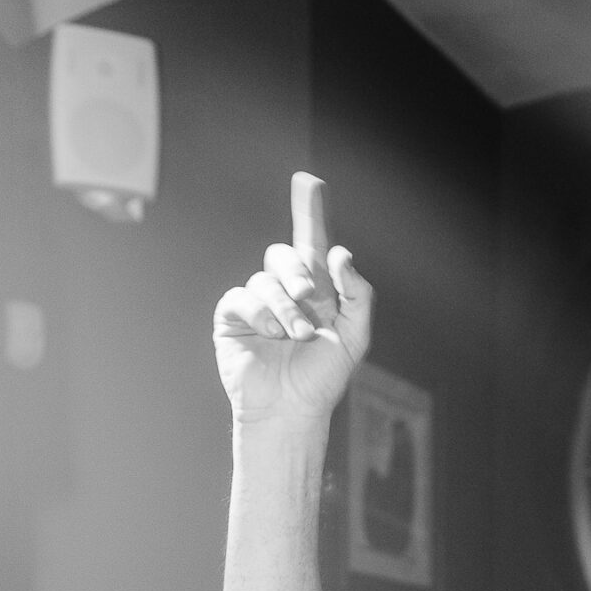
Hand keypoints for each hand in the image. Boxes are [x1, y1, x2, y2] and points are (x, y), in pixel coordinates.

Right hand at [214, 173, 372, 424]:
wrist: (291, 409)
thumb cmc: (323, 378)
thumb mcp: (354, 336)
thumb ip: (357, 294)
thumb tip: (339, 253)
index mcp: (317, 290)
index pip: (313, 242)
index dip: (310, 210)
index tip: (309, 181)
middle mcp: (286, 290)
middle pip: (285, 253)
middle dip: (298, 271)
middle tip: (309, 295)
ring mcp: (258, 302)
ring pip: (266, 279)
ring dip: (284, 306)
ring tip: (296, 335)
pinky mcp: (233, 316)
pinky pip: (241, 296)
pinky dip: (260, 312)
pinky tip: (271, 333)